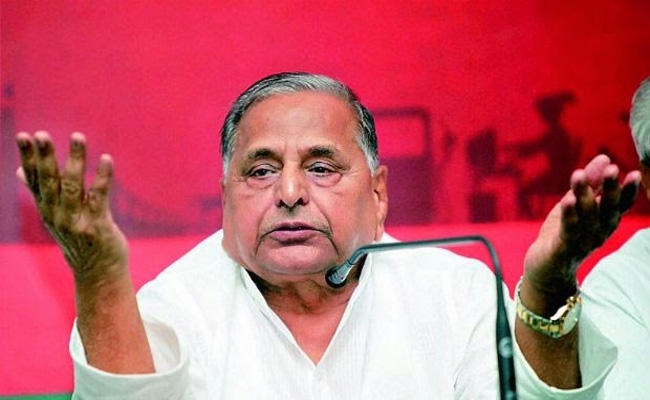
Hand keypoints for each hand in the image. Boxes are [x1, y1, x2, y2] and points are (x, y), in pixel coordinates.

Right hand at [16, 131, 127, 284]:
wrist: (97, 272)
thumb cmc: (79, 239)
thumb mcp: (55, 216)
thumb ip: (40, 193)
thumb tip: (19, 171)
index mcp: (46, 209)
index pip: (33, 179)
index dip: (28, 158)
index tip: (25, 136)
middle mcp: (56, 215)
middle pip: (48, 181)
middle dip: (44, 157)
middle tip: (42, 134)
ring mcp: (76, 222)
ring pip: (72, 186)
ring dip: (75, 160)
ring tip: (77, 137)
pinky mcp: (96, 226)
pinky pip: (99, 197)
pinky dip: (102, 177)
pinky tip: (106, 159)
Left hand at [522, 154, 640, 310]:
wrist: (546, 268)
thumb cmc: (564, 233)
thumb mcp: (577, 203)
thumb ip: (590, 182)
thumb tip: (604, 157)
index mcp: (605, 222)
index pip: (620, 205)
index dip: (628, 191)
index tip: (633, 173)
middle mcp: (599, 233)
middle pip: (607, 210)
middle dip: (610, 189)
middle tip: (612, 169)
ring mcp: (583, 242)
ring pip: (586, 217)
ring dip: (584, 195)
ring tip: (579, 175)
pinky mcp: (564, 248)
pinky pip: (568, 230)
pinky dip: (569, 215)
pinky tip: (568, 200)